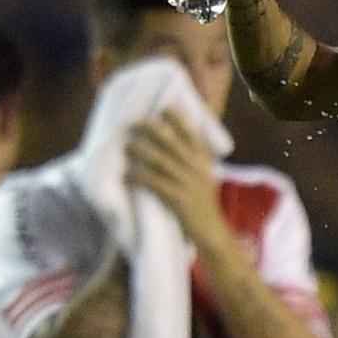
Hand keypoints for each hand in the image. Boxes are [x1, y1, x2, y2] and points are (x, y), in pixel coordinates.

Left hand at [124, 109, 224, 241]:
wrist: (210, 229)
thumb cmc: (202, 201)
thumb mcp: (204, 174)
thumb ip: (193, 157)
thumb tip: (171, 140)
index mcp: (203, 159)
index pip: (190, 133)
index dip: (176, 119)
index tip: (162, 108)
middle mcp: (196, 167)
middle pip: (171, 142)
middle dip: (151, 130)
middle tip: (134, 124)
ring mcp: (187, 182)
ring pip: (160, 160)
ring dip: (141, 151)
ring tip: (126, 147)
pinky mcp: (177, 198)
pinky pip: (153, 183)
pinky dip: (138, 177)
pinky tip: (127, 175)